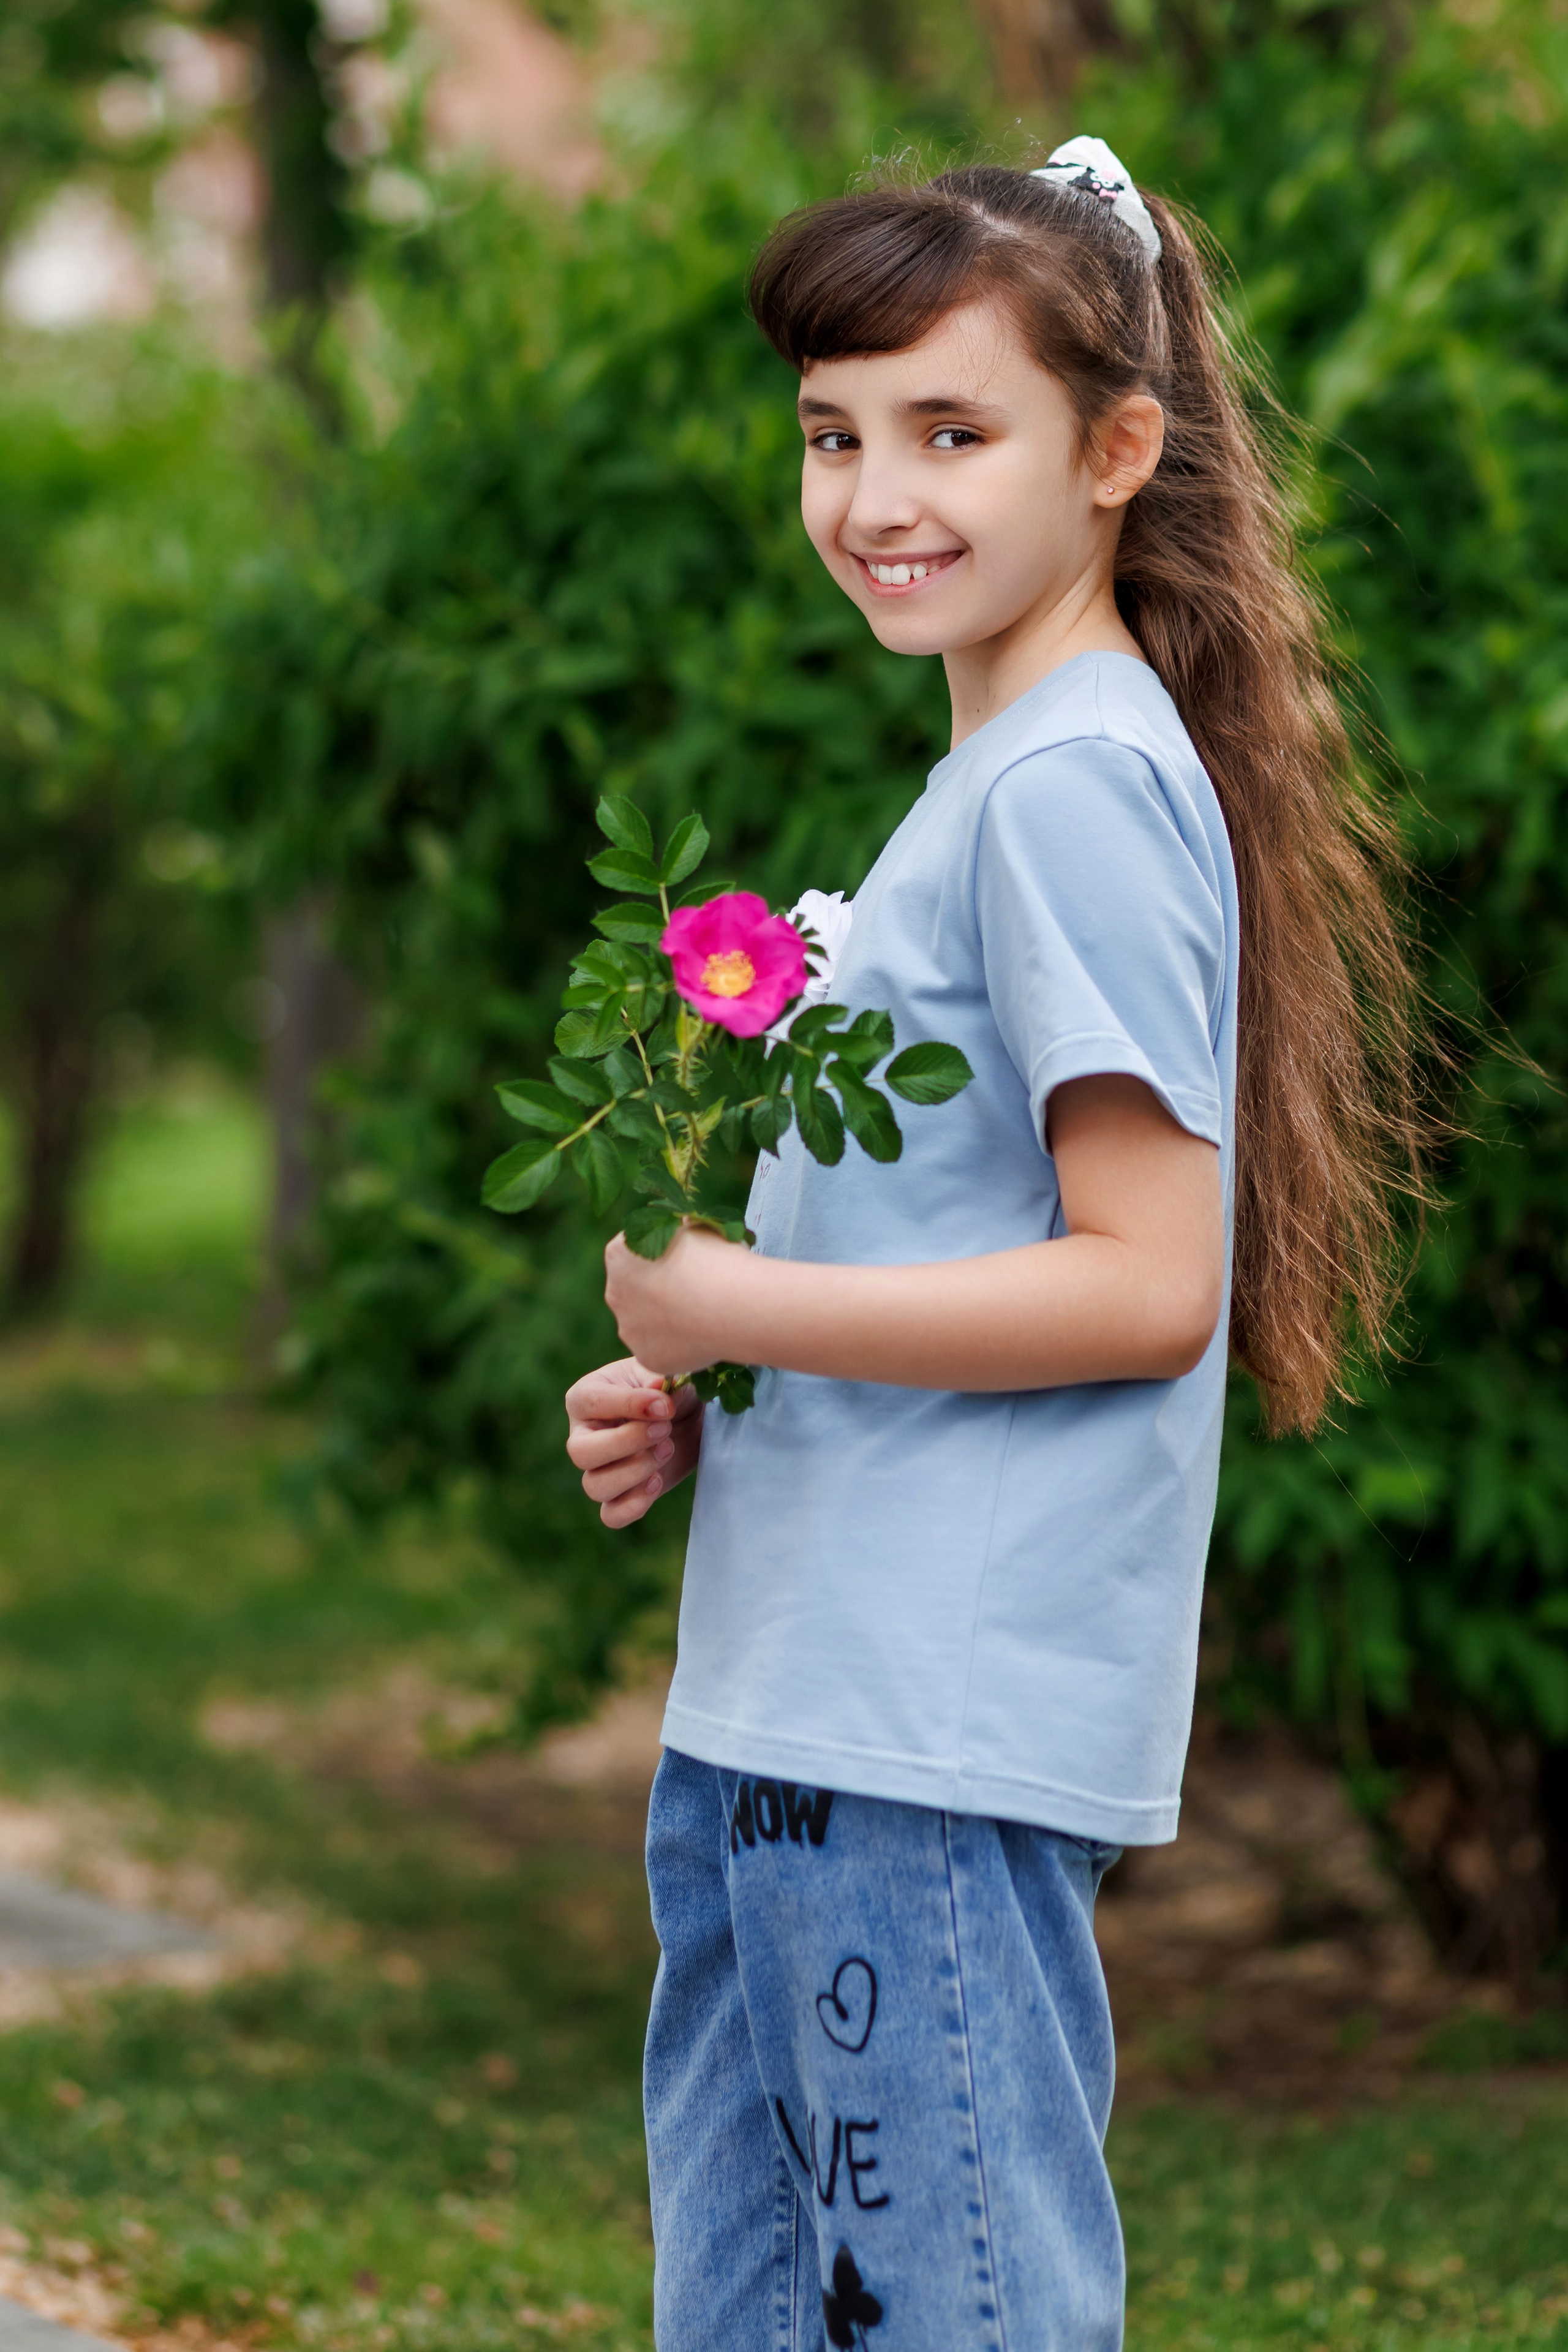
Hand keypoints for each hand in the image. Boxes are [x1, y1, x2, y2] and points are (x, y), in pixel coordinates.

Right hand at [564, 1355, 704, 1528]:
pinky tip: (658, 1481)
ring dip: (635, 1472)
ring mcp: (599, 1469)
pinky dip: (634, 1505)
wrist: (692, 1416)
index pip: (592, 1403)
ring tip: (667, 1449)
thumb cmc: (669, 1388)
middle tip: (665, 1429)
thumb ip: (658, 1379)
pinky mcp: (620, 1496)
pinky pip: (611, 1516)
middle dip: (626, 1443)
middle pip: (581, 1453)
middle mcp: (584, 1435)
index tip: (665, 1405)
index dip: (629, 1405)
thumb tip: (657, 1387)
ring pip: (595, 1487)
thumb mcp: (665, 1373)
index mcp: (586, 1398)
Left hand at [602, 1223, 746, 1376]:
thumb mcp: (696, 1228)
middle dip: (659, 1292)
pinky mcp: (645, 1357)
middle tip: (695, 1292)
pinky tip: (703, 1338)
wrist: (733, 1305)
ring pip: (646, 1324)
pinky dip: (679, 1346)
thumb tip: (684, 1231)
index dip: (663, 1257)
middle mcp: (615, 1292)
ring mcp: (628, 1328)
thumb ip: (679, 1232)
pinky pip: (662, 1350)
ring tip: (703, 1317)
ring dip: (668, 1321)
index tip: (688, 1262)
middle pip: (635, 1291)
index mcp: (620, 1254)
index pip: (635, 1253)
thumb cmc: (718, 1259)